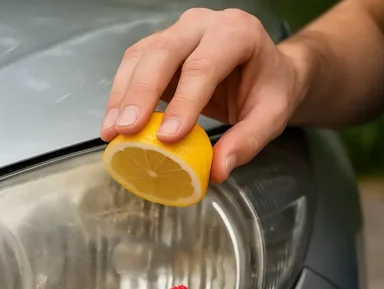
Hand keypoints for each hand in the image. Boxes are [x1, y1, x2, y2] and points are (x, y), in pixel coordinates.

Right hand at [99, 7, 310, 182]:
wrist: (264, 69)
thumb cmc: (269, 88)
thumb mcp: (271, 116)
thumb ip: (247, 141)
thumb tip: (217, 170)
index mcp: (236, 32)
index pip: (204, 64)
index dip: (183, 101)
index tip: (168, 138)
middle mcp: (203, 24)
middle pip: (164, 52)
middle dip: (141, 93)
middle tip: (126, 130)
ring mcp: (177, 33)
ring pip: (140, 56)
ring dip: (122, 95)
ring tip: (112, 132)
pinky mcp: (158, 49)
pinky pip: (133, 66)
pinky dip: (120, 95)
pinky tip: (115, 123)